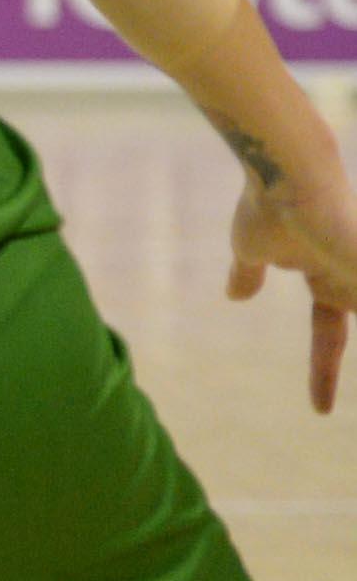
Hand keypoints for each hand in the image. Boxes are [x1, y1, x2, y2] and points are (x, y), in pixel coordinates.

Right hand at [226, 154, 356, 412]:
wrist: (283, 169)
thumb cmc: (267, 201)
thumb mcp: (252, 248)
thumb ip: (248, 273)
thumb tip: (236, 297)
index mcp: (326, 279)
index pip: (329, 334)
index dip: (323, 370)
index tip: (320, 411)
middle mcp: (352, 277)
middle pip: (351, 325)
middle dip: (337, 362)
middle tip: (334, 404)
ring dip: (342, 331)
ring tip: (339, 364)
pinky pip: (355, 296)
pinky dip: (351, 307)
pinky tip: (356, 279)